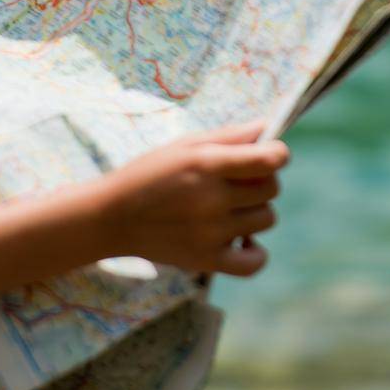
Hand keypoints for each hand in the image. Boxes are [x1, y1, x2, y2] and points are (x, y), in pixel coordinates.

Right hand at [93, 120, 287, 276]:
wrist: (111, 217)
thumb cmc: (150, 173)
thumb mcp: (185, 144)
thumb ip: (229, 136)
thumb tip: (268, 127)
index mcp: (207, 164)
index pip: (270, 159)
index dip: (278, 154)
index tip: (269, 155)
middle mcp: (212, 200)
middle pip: (271, 189)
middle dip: (263, 181)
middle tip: (238, 182)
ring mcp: (211, 233)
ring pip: (266, 219)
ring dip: (256, 212)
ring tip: (231, 208)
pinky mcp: (206, 261)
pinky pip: (254, 262)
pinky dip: (255, 252)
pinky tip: (242, 240)